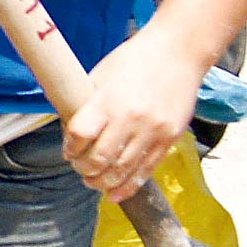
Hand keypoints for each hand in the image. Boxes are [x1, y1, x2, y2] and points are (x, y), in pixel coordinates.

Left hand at [64, 26, 207, 200]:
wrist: (178, 53)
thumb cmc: (134, 60)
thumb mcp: (101, 75)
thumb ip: (87, 104)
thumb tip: (70, 132)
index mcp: (108, 100)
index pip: (79, 134)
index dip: (70, 147)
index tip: (68, 150)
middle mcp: (130, 118)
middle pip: (99, 159)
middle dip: (84, 169)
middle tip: (80, 168)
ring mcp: (152, 131)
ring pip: (122, 171)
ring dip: (102, 182)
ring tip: (93, 181)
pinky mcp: (169, 140)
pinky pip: (145, 171)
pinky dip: (128, 187)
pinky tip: (114, 193)